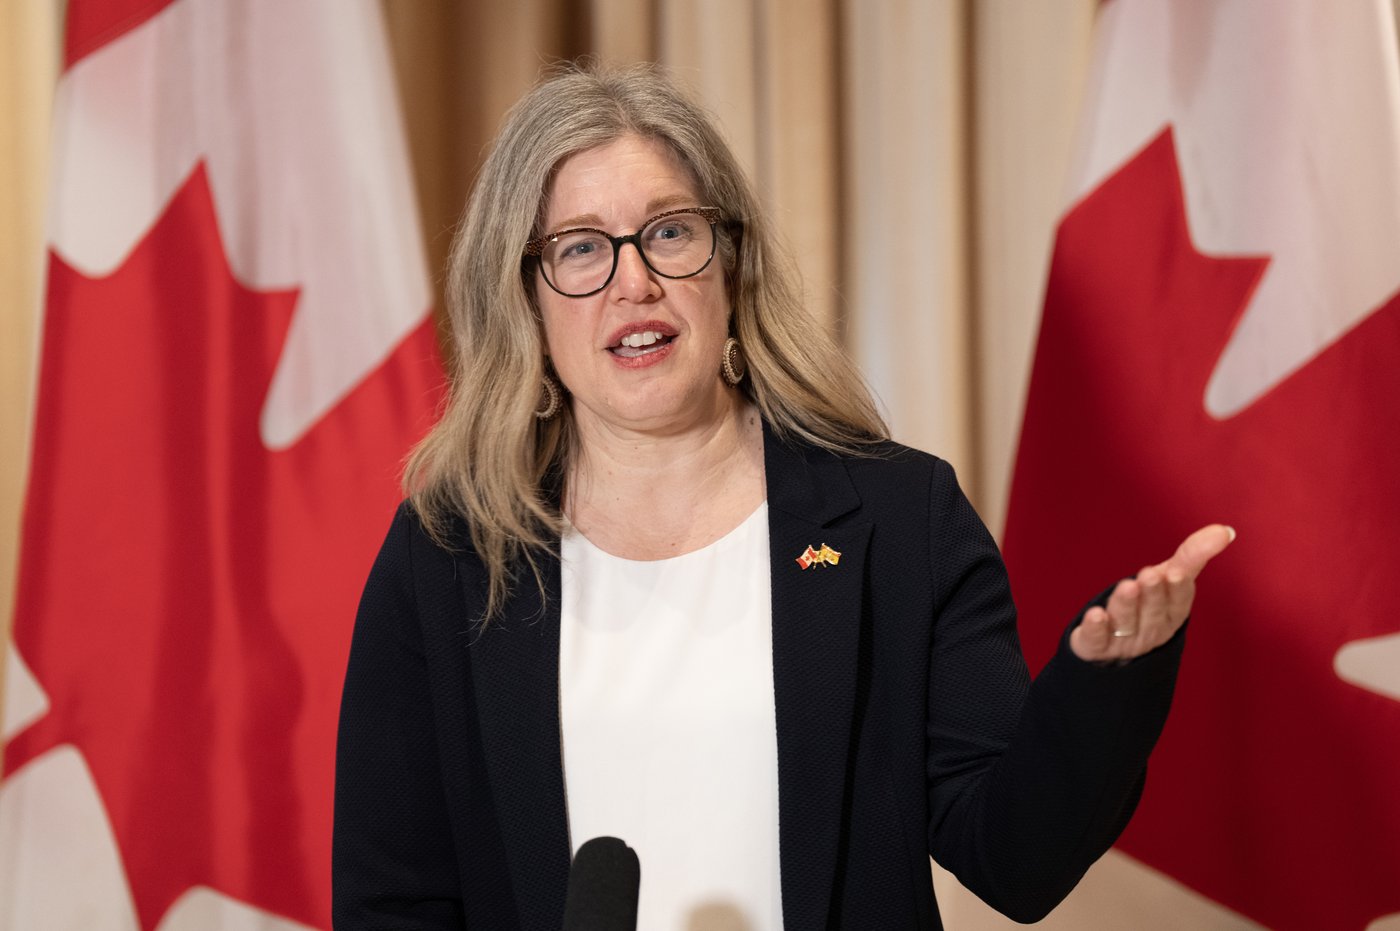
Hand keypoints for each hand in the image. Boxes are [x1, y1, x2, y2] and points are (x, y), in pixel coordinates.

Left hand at [1070, 524, 1235, 662]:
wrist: (1115, 650)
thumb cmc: (1149, 606)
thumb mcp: (1170, 579)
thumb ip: (1192, 556)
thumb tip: (1224, 530)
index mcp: (1172, 613)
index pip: (1178, 600)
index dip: (1178, 588)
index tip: (1177, 572)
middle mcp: (1151, 628)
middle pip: (1152, 610)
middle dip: (1152, 593)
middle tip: (1149, 575)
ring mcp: (1124, 640)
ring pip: (1126, 622)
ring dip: (1126, 605)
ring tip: (1127, 587)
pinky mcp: (1097, 646)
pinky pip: (1097, 639)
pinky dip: (1096, 628)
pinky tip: (1095, 615)